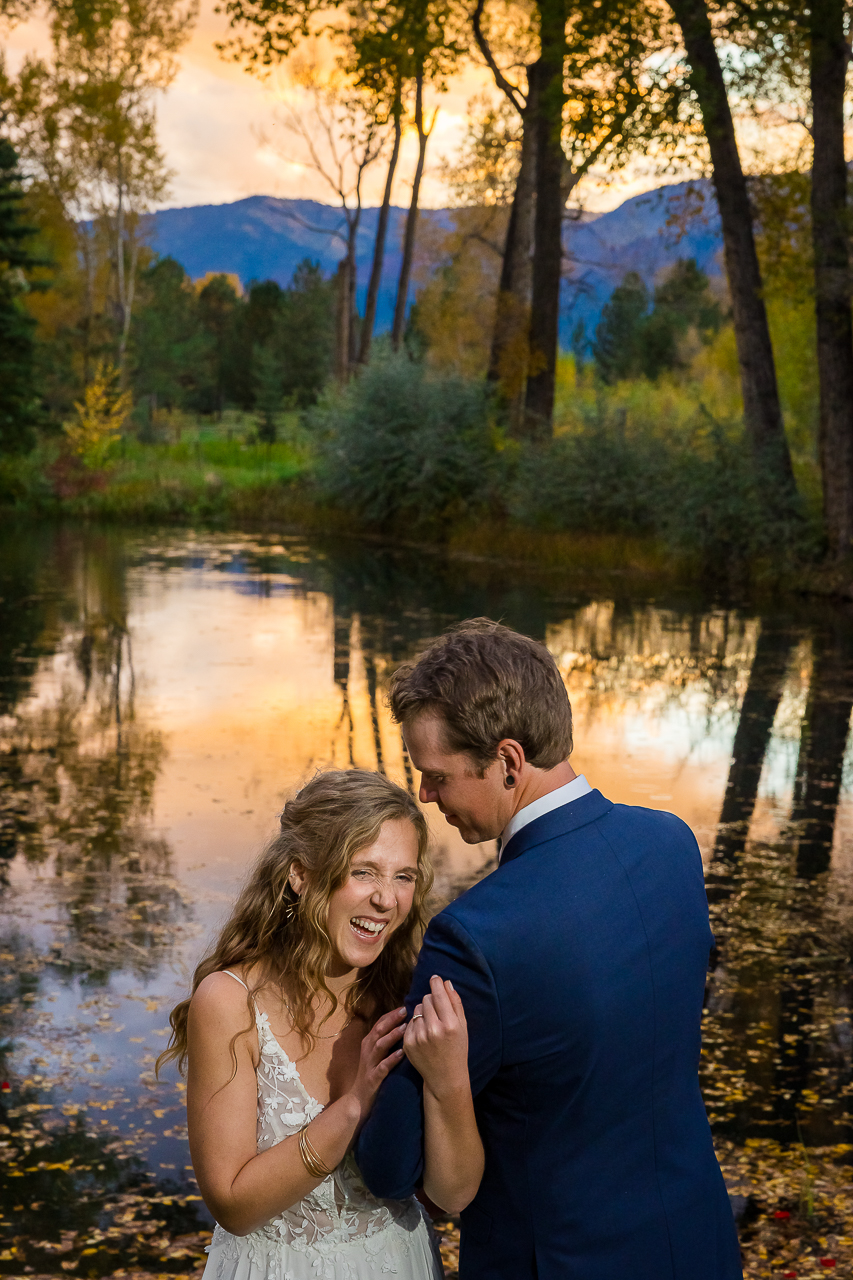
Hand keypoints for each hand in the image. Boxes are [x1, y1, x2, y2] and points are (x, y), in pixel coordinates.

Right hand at [347, 1007, 406, 1124]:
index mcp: (369, 1044)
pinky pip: (382, 1067)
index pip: (379, 1023)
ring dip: (392, 1036)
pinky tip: (401, 1054)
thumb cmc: (372, 1076)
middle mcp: (368, 1051)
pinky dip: (392, 1059)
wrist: (358, 1102)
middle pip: (379, 1030)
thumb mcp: (376, 1056)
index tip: (405, 1005)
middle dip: (392, 1019)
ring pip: (380, 1046)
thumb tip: (404, 1026)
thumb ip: (386, 1041)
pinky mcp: (372, 1078)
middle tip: (406, 1011)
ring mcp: (369, 1064)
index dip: (391, 1014)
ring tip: (405, 1028)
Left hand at [403, 976, 468, 1099]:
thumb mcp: (463, 1027)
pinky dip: (416, 1025)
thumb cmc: (457, 1050)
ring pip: (417, 1009)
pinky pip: (409, 1022)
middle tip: (438, 1012)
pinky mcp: (408, 1044)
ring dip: (423, 1012)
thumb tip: (447, 983)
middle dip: (432, 1001)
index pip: (438, 994)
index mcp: (449, 1024)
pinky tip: (424, 1035)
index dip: (436, 983)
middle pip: (426, 999)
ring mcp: (418, 1037)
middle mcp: (433, 1029)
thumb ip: (456, 1004)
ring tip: (431, 1025)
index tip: (434, 978)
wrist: (445, 1077)